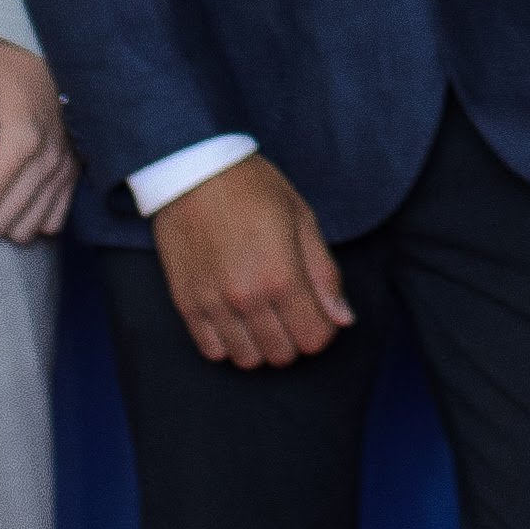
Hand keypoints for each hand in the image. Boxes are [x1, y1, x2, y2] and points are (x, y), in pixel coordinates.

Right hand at [154, 154, 352, 367]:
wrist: (192, 169)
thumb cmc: (253, 187)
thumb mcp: (302, 219)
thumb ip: (324, 274)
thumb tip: (343, 319)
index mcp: (282, 277)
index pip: (314, 339)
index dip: (323, 328)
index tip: (317, 310)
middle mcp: (247, 298)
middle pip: (283, 355)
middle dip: (294, 337)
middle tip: (289, 309)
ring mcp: (213, 304)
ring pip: (248, 359)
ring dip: (261, 344)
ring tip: (261, 314)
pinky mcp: (186, 303)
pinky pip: (212, 350)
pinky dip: (228, 343)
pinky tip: (234, 317)